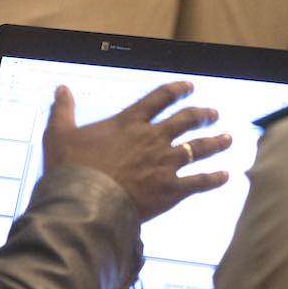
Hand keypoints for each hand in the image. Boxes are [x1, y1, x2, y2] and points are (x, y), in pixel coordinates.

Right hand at [43, 82, 232, 221]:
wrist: (85, 201)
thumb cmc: (70, 167)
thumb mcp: (59, 133)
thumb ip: (63, 110)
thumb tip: (61, 89)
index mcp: (129, 122)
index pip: (158, 98)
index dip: (176, 90)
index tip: (190, 86)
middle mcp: (152, 138)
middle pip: (185, 120)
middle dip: (202, 114)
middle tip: (213, 113)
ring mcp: (164, 163)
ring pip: (198, 148)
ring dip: (216, 142)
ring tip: (228, 138)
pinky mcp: (170, 189)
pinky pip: (199, 182)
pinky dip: (214, 179)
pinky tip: (226, 176)